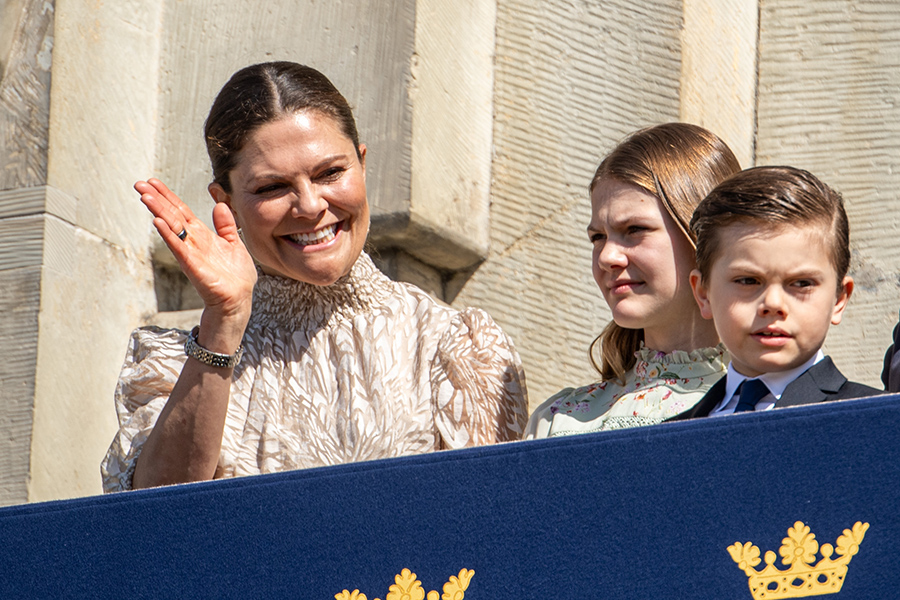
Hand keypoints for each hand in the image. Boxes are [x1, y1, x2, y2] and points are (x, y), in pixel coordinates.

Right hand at [136, 178, 256, 326]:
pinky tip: (158, 221)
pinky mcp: (192, 265)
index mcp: (202, 235)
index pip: (181, 211)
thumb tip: (220, 205)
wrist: (239, 298)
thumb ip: (226, 225)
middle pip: (171, 215)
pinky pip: (178, 247)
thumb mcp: (234, 243)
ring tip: (144, 197)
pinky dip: (168, 234)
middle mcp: (193, 241)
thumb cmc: (236, 275)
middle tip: (139, 184)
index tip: (153, 182)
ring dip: (158, 212)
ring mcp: (190, 253)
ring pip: (171, 228)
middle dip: (156, 199)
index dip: (168, 196)